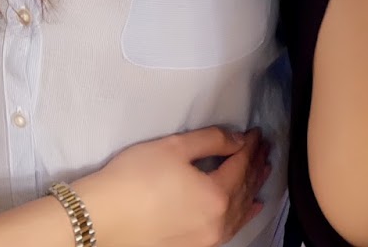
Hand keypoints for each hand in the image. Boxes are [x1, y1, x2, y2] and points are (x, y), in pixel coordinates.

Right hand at [70, 127, 270, 246]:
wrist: (103, 217)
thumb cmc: (135, 177)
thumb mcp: (174, 147)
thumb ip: (211, 140)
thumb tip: (237, 140)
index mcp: (216, 195)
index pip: (241, 164)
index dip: (250, 146)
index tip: (255, 132)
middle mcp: (219, 221)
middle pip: (245, 188)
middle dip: (256, 165)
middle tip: (264, 148)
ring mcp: (208, 238)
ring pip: (241, 211)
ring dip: (253, 189)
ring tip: (264, 172)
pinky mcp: (195, 246)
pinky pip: (231, 228)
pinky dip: (244, 214)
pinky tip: (251, 208)